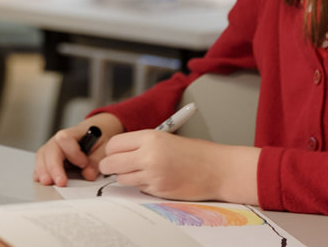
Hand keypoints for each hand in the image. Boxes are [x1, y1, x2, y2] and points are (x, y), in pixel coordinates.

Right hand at [33, 112, 124, 186]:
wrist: (95, 134)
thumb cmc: (98, 140)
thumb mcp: (104, 147)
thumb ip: (96, 160)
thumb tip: (88, 174)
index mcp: (74, 133)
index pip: (66, 139)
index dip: (74, 153)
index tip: (83, 164)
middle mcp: (59, 140)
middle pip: (51, 150)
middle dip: (54, 167)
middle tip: (60, 182)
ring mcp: (53, 148)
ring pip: (42, 156)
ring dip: (43, 170)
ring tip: (47, 182)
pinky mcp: (49, 157)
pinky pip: (40, 162)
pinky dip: (39, 171)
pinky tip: (40, 179)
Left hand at [99, 130, 259, 202]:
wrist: (217, 169)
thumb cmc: (194, 152)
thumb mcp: (164, 138)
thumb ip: (140, 143)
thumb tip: (116, 151)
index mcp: (149, 137)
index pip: (113, 144)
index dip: (111, 150)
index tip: (114, 153)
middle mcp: (148, 155)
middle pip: (111, 163)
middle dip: (110, 166)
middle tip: (115, 166)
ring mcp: (152, 175)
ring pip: (121, 178)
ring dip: (126, 176)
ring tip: (140, 171)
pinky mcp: (158, 190)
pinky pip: (138, 188)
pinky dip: (141, 185)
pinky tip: (155, 179)